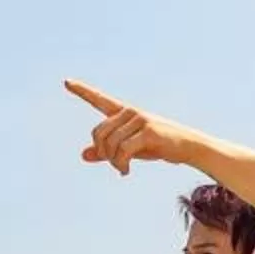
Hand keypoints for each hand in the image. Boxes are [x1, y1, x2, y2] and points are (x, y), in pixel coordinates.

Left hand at [66, 79, 200, 176]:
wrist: (188, 146)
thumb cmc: (157, 146)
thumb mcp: (129, 148)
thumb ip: (105, 152)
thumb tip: (83, 155)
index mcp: (123, 113)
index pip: (99, 100)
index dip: (82, 91)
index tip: (67, 82)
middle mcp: (129, 112)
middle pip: (98, 133)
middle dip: (102, 153)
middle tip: (115, 165)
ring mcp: (139, 119)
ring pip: (109, 143)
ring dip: (113, 161)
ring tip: (122, 169)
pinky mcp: (148, 130)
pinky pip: (123, 150)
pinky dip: (121, 164)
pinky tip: (126, 171)